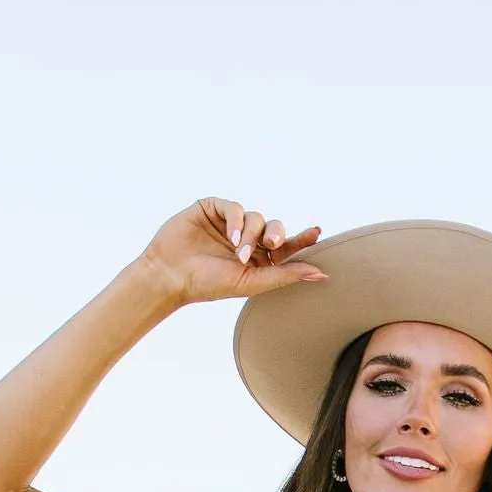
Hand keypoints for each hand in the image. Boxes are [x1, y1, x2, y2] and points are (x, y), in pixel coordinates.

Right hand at [140, 198, 326, 307]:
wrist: (170, 276)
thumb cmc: (208, 284)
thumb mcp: (251, 283)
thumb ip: (285, 276)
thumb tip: (321, 274)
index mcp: (257, 258)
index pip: (286, 246)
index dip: (302, 238)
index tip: (317, 233)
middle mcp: (245, 239)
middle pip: (274, 228)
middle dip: (277, 234)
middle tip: (273, 244)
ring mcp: (228, 223)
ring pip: (255, 217)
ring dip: (250, 233)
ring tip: (238, 251)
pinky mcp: (211, 208)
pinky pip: (233, 206)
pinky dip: (236, 219)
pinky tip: (231, 236)